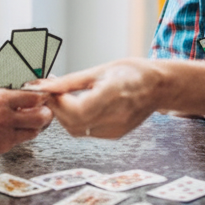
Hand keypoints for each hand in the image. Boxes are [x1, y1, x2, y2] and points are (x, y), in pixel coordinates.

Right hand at [0, 88, 53, 152]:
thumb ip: (10, 96)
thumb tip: (29, 94)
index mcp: (2, 99)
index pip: (35, 97)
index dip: (44, 97)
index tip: (45, 96)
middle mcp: (7, 117)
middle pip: (42, 117)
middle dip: (46, 113)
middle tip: (44, 110)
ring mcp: (6, 134)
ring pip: (35, 131)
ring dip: (36, 125)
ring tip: (29, 121)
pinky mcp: (3, 146)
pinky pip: (21, 140)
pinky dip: (21, 134)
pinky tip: (13, 129)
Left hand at [27, 59, 165, 138]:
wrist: (159, 86)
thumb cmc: (132, 72)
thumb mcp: (100, 70)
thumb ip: (71, 81)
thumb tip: (46, 86)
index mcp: (114, 93)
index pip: (76, 110)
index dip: (57, 103)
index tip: (48, 90)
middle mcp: (117, 115)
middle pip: (73, 123)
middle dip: (57, 109)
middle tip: (51, 93)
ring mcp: (117, 128)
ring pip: (77, 130)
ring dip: (64, 116)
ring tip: (63, 98)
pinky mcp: (116, 135)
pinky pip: (87, 132)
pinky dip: (77, 121)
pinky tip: (78, 106)